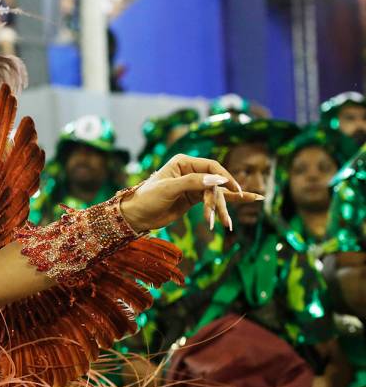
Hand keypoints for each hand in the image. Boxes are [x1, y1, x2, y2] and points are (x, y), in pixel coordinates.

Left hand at [119, 154, 263, 232]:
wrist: (136, 216)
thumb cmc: (147, 198)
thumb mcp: (169, 189)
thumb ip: (193, 183)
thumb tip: (218, 179)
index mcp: (183, 162)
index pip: (211, 166)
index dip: (224, 177)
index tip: (235, 190)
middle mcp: (190, 171)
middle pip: (216, 182)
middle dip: (220, 201)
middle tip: (224, 218)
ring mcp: (193, 185)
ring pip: (215, 194)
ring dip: (221, 210)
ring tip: (227, 225)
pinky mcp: (194, 198)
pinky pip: (214, 199)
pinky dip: (228, 202)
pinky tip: (249, 199)